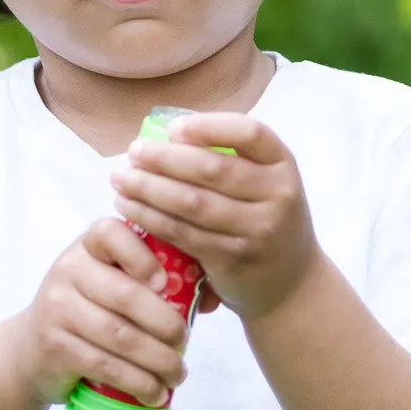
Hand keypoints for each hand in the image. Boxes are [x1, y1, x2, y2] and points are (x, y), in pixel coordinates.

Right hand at [14, 218, 190, 409]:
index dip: (141, 255)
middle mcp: (68, 271)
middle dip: (165, 323)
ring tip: (178, 374)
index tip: (165, 283)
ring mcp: (57, 309)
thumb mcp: (112, 283)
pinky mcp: (54, 347)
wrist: (31, 350)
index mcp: (88, 247)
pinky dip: (138, 382)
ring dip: (158, 360)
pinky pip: (105, 365)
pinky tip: (156, 393)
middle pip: (125, 295)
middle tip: (185, 342)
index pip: (111, 233)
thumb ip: (158, 279)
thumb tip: (213, 297)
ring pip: (119, 336)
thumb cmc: (91, 311)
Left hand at [109, 114, 321, 319]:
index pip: (249, 132)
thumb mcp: (264, 183)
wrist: (290, 283)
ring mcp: (257, 230)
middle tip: (132, 152)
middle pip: (213, 169)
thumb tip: (164, 135)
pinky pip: (184, 233)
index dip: (208, 126)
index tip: (172, 129)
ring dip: (149, 188)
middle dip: (164, 158)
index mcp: (282, 163)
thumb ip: (229, 159)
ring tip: (120, 178)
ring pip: (193, 203)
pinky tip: (129, 207)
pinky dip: (151, 218)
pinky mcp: (233, 259)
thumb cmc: (263, 218)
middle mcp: (277, 194)